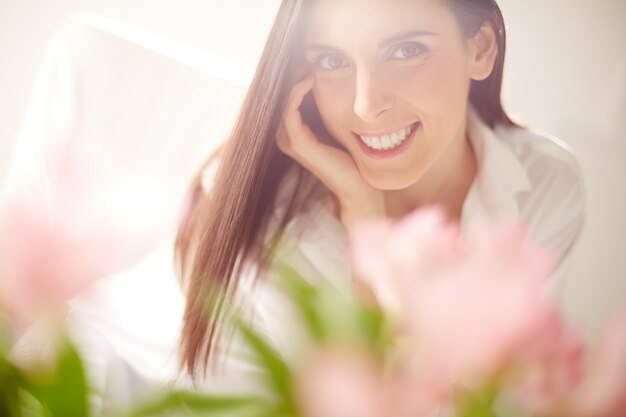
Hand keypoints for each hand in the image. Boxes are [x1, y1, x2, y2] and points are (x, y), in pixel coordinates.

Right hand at [276, 74, 385, 228]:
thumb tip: (334, 83)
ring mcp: (290, 142)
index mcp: (294, 134)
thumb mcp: (338, 127)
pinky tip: (309, 79)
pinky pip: (289, 111)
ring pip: (283, 102)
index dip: (295, 78)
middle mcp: (286, 138)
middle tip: (306, 57)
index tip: (310, 61)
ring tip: (308, 65)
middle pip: (281, 98)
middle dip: (292, 76)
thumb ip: (329, 109)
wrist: (360, 187)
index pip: (286, 99)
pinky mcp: (299, 144)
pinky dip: (296, 93)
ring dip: (293, 81)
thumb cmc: (353, 159)